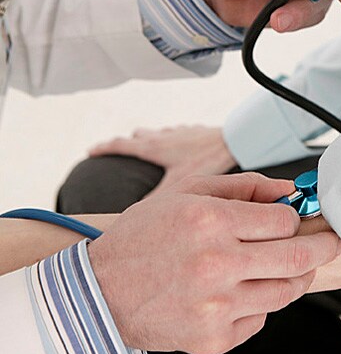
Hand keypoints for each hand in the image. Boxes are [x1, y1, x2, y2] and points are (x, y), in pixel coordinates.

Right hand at [88, 172, 340, 353]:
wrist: (99, 291)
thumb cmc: (145, 235)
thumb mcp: (188, 193)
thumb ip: (244, 186)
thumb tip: (290, 192)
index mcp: (210, 222)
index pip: (285, 221)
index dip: (296, 218)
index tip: (296, 219)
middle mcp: (216, 265)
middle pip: (299, 257)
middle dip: (324, 246)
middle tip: (331, 241)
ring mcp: (216, 307)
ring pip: (287, 291)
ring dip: (298, 275)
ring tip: (290, 264)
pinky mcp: (213, 339)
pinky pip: (261, 319)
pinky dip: (262, 302)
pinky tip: (245, 289)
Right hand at [89, 125, 236, 193]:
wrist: (237, 140)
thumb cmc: (209, 161)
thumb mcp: (179, 186)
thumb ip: (157, 202)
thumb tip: (136, 221)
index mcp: (156, 147)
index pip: (121, 145)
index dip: (104, 149)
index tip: (90, 151)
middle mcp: (167, 136)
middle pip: (140, 136)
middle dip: (127, 142)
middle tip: (116, 146)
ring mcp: (183, 132)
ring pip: (160, 132)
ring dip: (151, 138)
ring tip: (147, 143)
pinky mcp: (199, 132)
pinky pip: (181, 132)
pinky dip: (175, 138)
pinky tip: (183, 143)